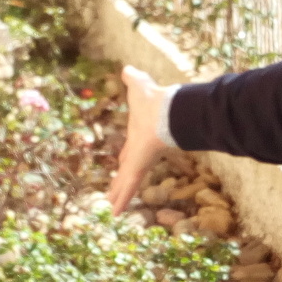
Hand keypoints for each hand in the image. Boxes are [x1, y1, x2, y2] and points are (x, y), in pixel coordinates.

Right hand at [107, 65, 171, 212]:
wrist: (167, 112)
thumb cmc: (153, 100)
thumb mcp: (139, 86)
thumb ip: (134, 79)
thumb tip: (127, 68)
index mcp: (139, 135)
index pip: (131, 150)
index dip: (127, 156)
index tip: (123, 162)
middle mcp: (138, 151)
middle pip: (127, 169)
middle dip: (121, 180)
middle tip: (115, 191)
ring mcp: (139, 161)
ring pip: (126, 182)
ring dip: (119, 195)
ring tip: (113, 209)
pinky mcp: (138, 168)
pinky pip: (128, 186)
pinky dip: (122, 200)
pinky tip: (115, 213)